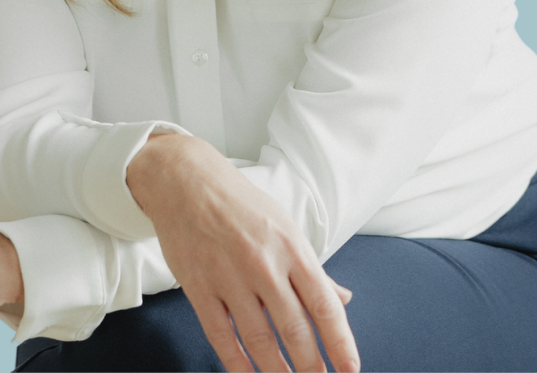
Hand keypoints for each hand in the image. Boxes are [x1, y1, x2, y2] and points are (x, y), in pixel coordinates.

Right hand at [127, 135, 358, 372]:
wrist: (186, 181)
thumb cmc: (240, 204)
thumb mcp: (284, 227)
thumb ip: (312, 268)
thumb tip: (342, 300)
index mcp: (292, 247)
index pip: (324, 306)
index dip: (340, 344)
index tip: (350, 370)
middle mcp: (264, 264)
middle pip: (295, 331)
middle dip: (311, 368)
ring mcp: (230, 277)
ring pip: (259, 341)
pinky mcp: (200, 287)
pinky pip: (221, 337)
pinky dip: (237, 364)